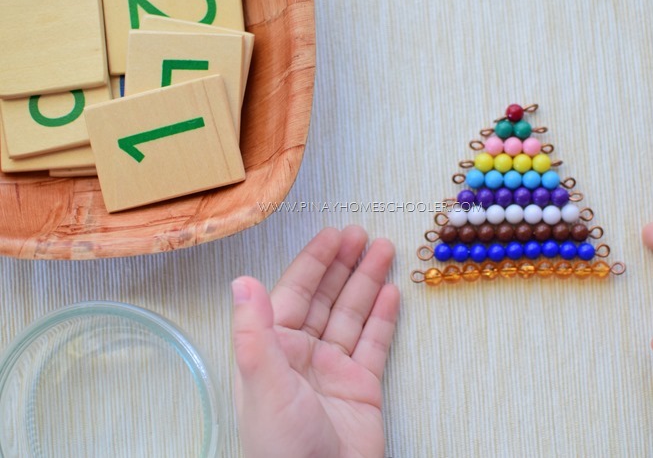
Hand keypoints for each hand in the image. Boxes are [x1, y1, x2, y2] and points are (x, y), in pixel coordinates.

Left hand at [231, 226, 399, 457]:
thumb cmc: (281, 447)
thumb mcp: (262, 384)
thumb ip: (254, 331)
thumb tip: (242, 282)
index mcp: (273, 349)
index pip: (294, 293)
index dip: (313, 262)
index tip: (331, 236)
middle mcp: (302, 355)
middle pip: (326, 298)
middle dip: (343, 265)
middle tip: (361, 235)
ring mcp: (333, 370)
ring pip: (352, 315)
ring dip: (367, 282)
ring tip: (383, 251)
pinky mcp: (361, 387)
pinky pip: (374, 343)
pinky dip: (383, 317)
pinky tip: (391, 293)